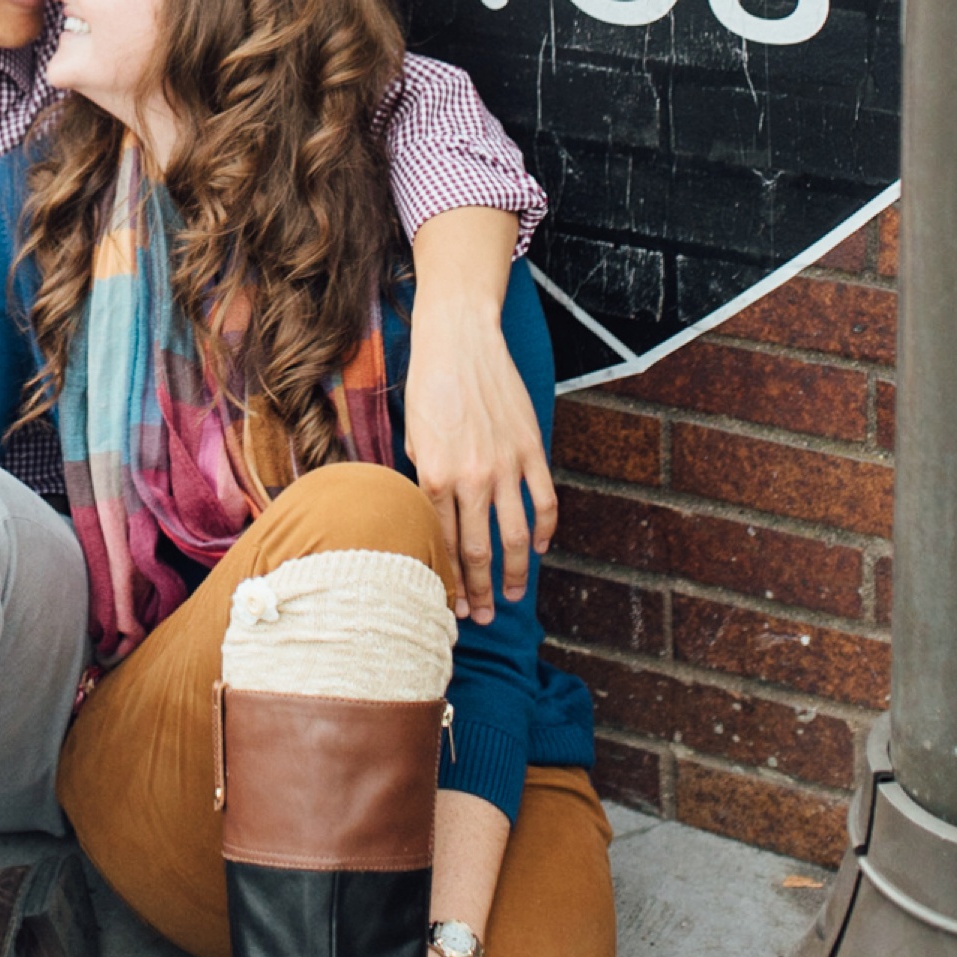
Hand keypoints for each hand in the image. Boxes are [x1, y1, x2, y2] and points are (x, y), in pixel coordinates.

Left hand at [403, 288, 555, 623]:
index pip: (441, 545)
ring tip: (514, 596)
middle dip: (480, 591)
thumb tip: (432, 517)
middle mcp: (470, 478)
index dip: (448, 582)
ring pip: (516, 537)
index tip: (453, 607)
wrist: (459, 338)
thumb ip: (424, 480)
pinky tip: (540, 547)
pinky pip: (543, 501)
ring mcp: (505, 465)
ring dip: (516, 573)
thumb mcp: (412, 436)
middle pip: (477, 551)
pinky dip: (545, 530)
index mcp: (433, 476)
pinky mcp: (531, 449)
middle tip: (483, 618)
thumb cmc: (427, 384)